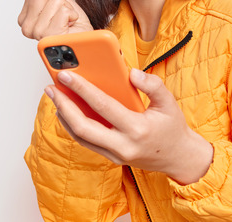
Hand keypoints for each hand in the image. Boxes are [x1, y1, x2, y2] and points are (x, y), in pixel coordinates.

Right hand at [18, 0, 91, 39]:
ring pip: (55, 0)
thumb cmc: (73, 27)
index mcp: (25, 17)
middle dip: (61, 0)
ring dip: (68, 10)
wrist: (87, 44)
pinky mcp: (48, 37)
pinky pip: (63, 11)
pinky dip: (72, 16)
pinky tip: (70, 27)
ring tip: (68, 22)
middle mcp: (26, 27)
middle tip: (66, 14)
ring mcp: (36, 33)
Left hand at [45, 68, 213, 184]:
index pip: (103, 106)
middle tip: (52, 88)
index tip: (66, 76)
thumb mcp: (169, 103)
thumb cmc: (173, 128)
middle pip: (82, 127)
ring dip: (64, 116)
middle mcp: (123, 145)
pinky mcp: (111, 158)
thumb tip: (131, 73)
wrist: (179, 157)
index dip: (82, 89)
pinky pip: (86, 142)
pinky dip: (73, 125)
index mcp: (137, 129)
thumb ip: (152, 85)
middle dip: (64, 106)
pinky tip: (68, 111)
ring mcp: (115, 154)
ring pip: (80, 137)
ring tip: (56, 97)